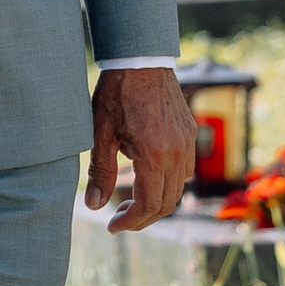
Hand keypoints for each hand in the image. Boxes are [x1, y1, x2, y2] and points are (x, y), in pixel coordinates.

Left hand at [88, 65, 194, 234]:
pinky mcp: (190, 133)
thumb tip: (94, 206)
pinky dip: (168, 181)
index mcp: (155, 155)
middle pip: (167, 202)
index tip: (113, 226)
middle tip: (119, 219)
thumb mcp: (101, 132)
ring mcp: (188, 143)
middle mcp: (178, 153)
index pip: (150, 204)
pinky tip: (148, 176)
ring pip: (179, 188)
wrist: (141, 58)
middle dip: (143, 217)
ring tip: (131, 200)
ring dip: (157, 201)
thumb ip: (100, 171)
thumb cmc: (116, 93)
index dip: (131, 221)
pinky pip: (185, 169)